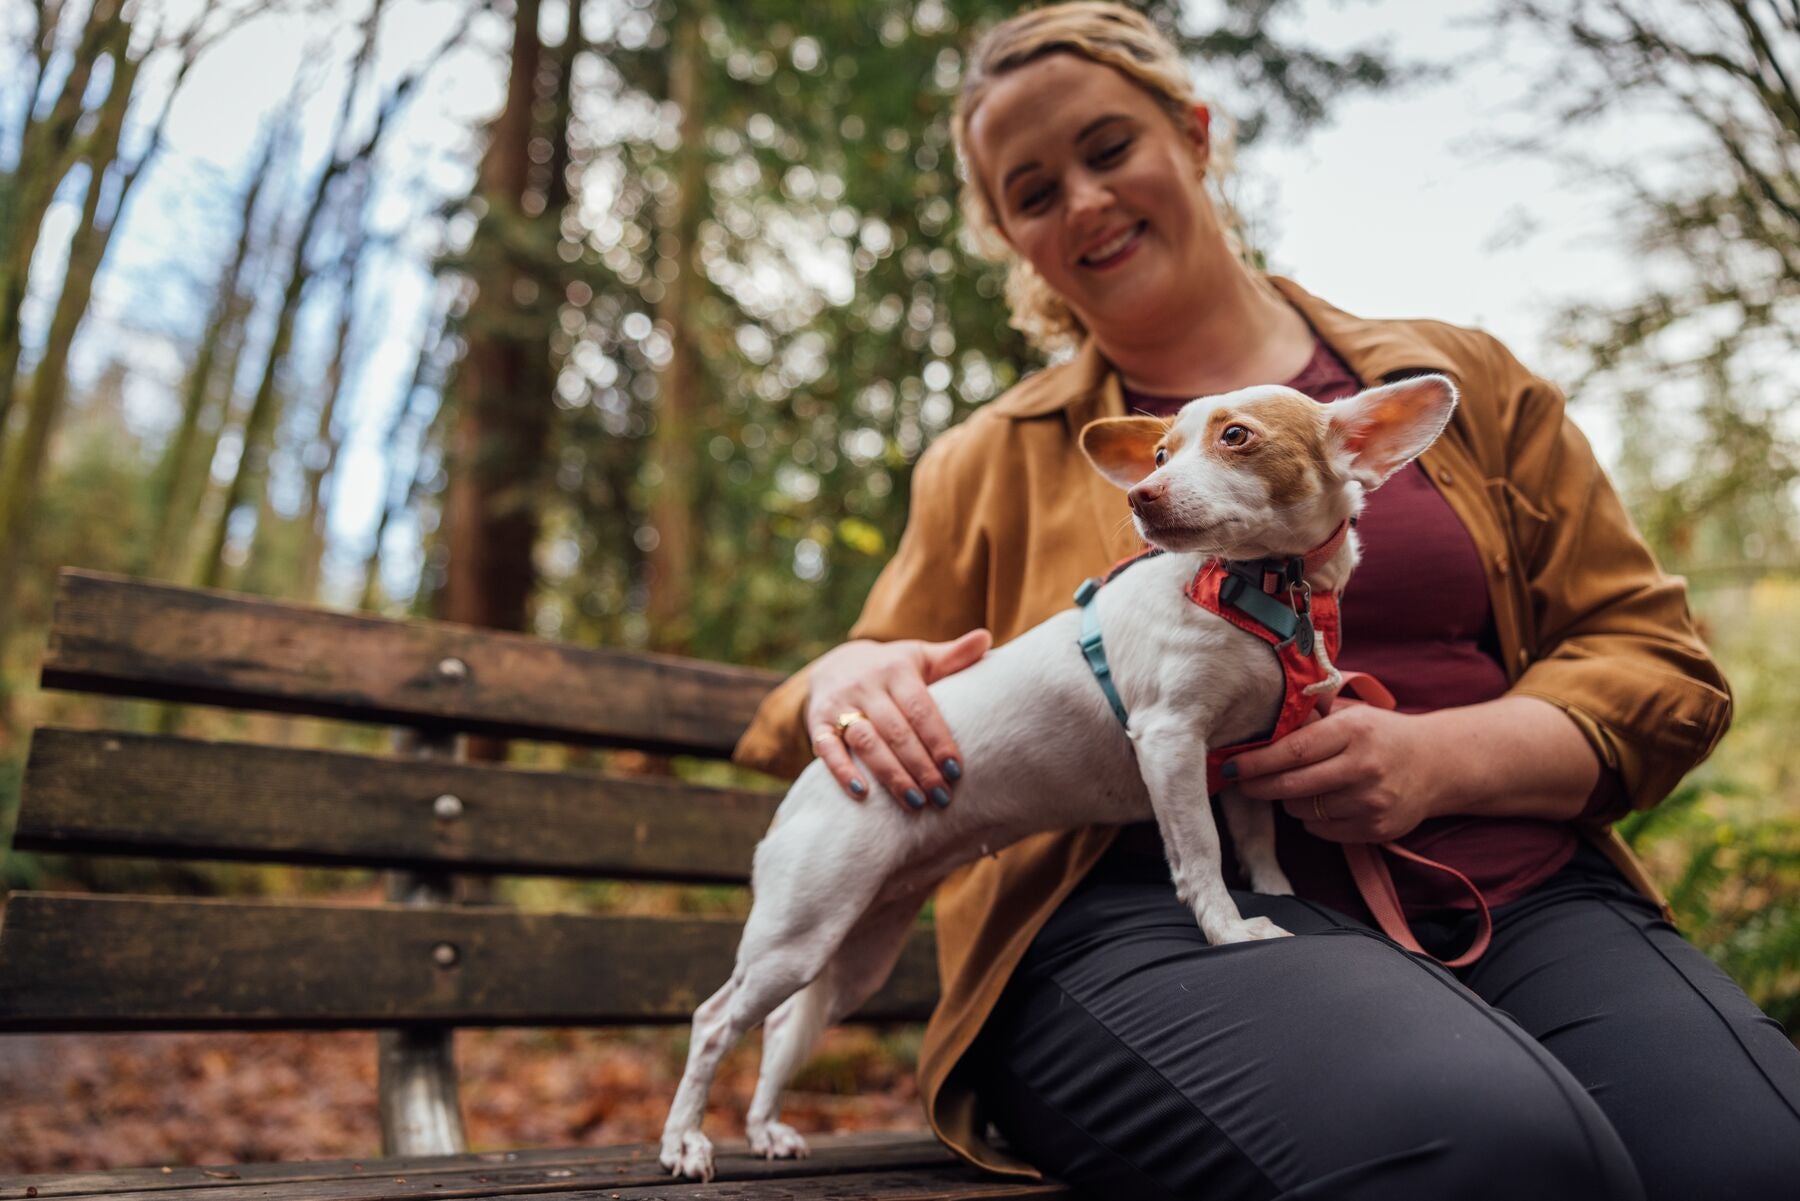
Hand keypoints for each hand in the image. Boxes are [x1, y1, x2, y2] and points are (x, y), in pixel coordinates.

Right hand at [805, 629, 991, 810]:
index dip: (938, 740)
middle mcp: (865, 685)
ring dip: (891, 774)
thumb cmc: (891, 668)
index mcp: (895, 669)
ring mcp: (839, 704)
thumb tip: (986, 638)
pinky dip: (842, 771)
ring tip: (914, 801)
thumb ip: (953, 655)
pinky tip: (862, 794)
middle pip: (896, 730)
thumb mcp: (919, 657)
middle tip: (941, 796)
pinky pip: (827, 749)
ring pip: (866, 742)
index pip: (920, 708)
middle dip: (920, 766)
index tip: (956, 770)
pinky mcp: (817, 722)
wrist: (835, 664)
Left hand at [1223, 703, 1442, 842]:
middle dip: (1259, 786)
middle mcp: (1363, 768)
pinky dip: (1312, 820)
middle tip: (1240, 783)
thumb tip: (1258, 718)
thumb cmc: (1383, 734)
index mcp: (1353, 732)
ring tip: (1294, 786)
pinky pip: (1322, 831)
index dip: (1256, 761)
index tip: (1229, 765)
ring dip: (1289, 801)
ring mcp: (1371, 802)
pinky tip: (1320, 803)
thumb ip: (1311, 716)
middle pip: (1292, 786)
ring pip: (1304, 811)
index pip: (1292, 750)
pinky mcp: (1376, 829)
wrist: (1438, 764)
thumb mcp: (1352, 714)